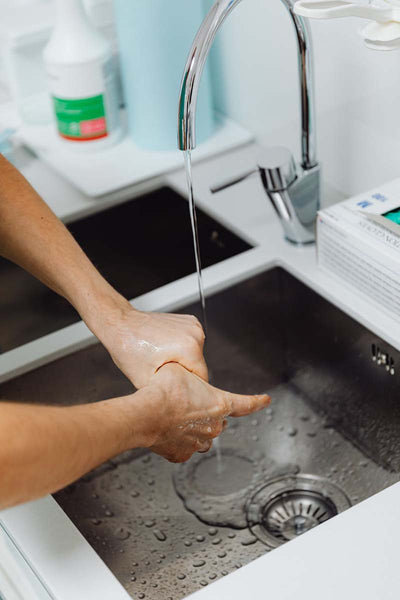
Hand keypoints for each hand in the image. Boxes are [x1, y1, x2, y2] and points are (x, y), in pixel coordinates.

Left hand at [93, 298, 207, 388]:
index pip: (202, 379)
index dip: (188, 390)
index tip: (175, 390)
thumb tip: (177, 405)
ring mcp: (193, 325)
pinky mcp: (189, 321)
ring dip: (183, 361)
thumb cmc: (128, 348)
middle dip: (184, 374)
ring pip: (196, 355)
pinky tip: (163, 348)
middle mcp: (195, 333)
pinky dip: (181, 349)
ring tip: (161, 359)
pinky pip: (191, 343)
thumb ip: (167, 394)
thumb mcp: (146, 382)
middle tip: (163, 374)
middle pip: (199, 366)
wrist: (120, 324)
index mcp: (189, 348)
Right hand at [143, 363, 270, 462]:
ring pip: (202, 437)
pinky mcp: (181, 455)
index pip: (245, 404)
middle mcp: (213, 427)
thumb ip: (190, 375)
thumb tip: (186, 374)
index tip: (265, 400)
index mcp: (219, 404)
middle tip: (188, 404)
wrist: (144, 415)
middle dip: (207, 414)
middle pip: (218, 421)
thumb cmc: (162, 390)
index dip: (257, 401)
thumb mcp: (181, 369)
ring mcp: (198, 443)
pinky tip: (166, 431)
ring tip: (176, 419)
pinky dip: (178, 441)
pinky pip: (184, 448)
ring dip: (195, 430)